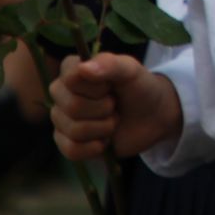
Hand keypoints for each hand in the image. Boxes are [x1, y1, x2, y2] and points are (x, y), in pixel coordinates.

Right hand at [48, 53, 181, 160]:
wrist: (152, 117)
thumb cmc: (139, 87)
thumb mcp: (130, 70)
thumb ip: (109, 64)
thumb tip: (83, 68)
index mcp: (72, 71)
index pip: (70, 79)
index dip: (96, 87)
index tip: (111, 86)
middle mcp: (61, 94)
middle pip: (72, 107)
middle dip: (103, 109)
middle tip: (114, 104)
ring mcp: (62, 120)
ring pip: (73, 130)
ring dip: (103, 128)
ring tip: (113, 120)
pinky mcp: (68, 143)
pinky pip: (71, 151)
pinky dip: (94, 148)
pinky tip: (105, 141)